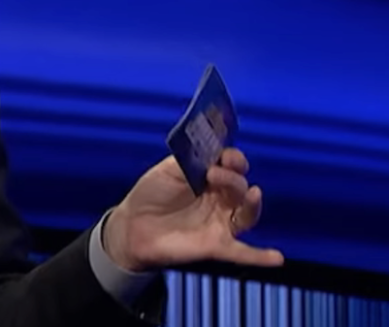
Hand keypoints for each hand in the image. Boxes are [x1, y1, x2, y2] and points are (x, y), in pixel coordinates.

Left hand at [103, 148, 284, 272]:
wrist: (132, 226)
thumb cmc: (150, 195)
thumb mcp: (167, 171)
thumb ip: (189, 161)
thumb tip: (213, 152)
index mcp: (209, 177)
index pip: (232, 165)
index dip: (234, 159)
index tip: (228, 156)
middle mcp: (220, 199)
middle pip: (240, 187)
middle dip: (232, 178)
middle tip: (215, 174)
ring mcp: (221, 223)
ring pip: (247, 214)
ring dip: (253, 204)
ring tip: (252, 194)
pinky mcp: (216, 245)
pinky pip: (242, 252)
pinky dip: (260, 256)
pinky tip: (276, 258)